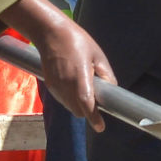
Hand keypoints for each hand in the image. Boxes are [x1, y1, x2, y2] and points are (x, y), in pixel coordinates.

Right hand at [1, 0, 115, 130]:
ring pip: (69, 106)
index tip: (100, 127)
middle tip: (96, 103)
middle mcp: (66, 84)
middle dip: (87, 111)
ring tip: (83, 88)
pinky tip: (73, 85)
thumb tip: (111, 89)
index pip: (87, 103)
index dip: (94, 117)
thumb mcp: (97, 54)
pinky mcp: (49, 84)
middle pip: (78, 110)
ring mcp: (56, 86)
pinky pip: (61, 99)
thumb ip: (106, 74)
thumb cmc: (76, 41)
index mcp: (80, 76)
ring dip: (78, 105)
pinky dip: (69, 99)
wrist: (49, 33)